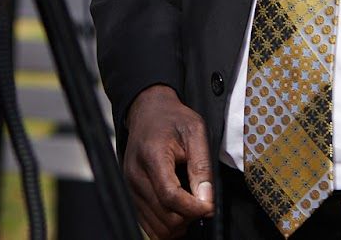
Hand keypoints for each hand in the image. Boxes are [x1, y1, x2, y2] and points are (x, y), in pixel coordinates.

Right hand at [123, 84, 214, 239]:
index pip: (170, 196)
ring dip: (179, 224)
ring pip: (157, 227)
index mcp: (152, 156)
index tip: (210, 207)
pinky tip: (178, 210)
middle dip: (189, 217)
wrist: (148, 112)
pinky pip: (149, 225)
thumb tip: (207, 199)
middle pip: (165, 217)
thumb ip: (202, 165)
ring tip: (190, 206)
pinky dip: (167, 225)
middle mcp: (136, 176)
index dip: (194, 208)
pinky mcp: (130, 196)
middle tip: (203, 203)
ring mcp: (130, 188)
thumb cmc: (173, 120)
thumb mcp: (196, 132)